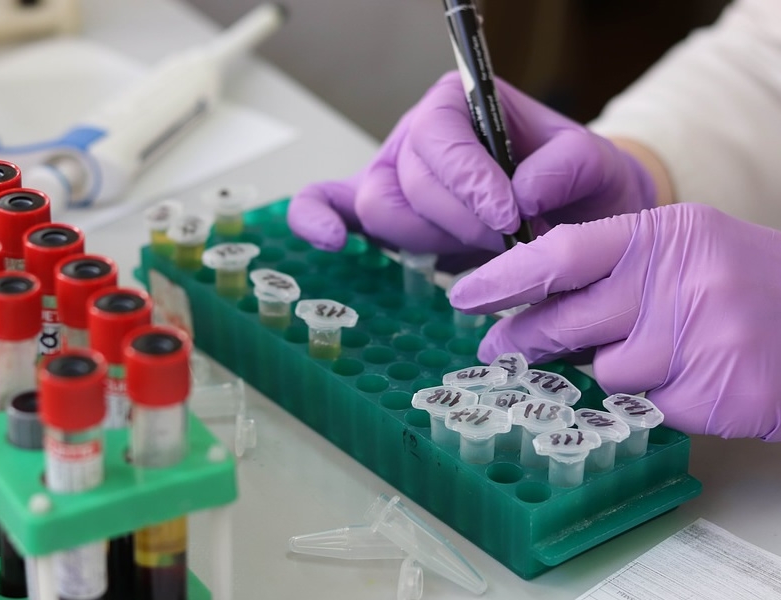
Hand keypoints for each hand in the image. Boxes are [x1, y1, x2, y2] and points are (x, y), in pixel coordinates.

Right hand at [288, 71, 656, 256]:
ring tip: (480, 247)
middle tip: (508, 238)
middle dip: (459, 220)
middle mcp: (419, 137)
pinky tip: (333, 242)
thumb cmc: (576, 187)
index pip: (438, 136)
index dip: (468, 179)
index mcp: (459, 105)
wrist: (572, 220)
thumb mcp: (593, 165)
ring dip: (432, 239)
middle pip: (407, 180)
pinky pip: (328, 204)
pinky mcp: (382, 214)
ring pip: (381, 209)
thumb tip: (521, 192)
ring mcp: (394, 175)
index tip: (509, 216)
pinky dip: (317, 219)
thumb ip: (567, 165)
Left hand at [450, 204, 780, 440]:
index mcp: (666, 235)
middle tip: (496, 348)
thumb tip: (533, 300)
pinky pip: (651, 406)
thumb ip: (612, 269)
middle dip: (524, 338)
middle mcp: (681, 281)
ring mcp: (702, 338)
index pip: (563, 253)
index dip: (506, 276)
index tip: (465, 294)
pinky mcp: (719, 391)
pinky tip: (695, 378)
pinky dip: (660, 398)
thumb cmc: (745, 283)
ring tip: (662, 353)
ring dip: (617, 369)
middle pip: (569, 320)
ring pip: (608, 372)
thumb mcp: (683, 251)